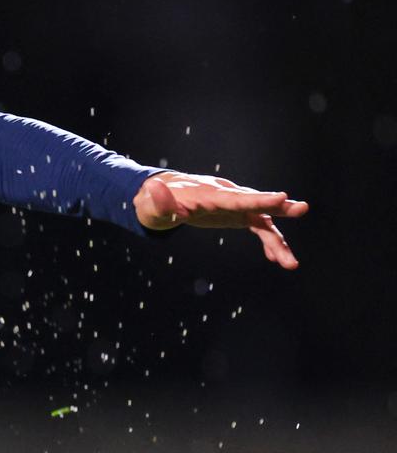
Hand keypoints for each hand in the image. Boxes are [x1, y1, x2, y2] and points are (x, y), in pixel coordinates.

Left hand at [134, 171, 308, 268]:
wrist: (162, 195)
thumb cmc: (155, 201)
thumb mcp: (151, 204)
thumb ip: (156, 201)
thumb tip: (151, 189)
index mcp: (208, 195)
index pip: (235, 198)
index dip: (257, 199)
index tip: (282, 197)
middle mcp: (227, 197)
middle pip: (254, 202)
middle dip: (276, 206)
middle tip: (302, 208)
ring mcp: (235, 205)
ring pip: (262, 220)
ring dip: (277, 241)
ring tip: (291, 264)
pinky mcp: (238, 214)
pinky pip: (259, 228)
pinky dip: (270, 243)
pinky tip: (279, 260)